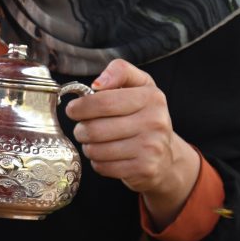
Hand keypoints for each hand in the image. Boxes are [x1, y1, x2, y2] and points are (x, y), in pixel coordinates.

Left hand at [64, 58, 200, 227]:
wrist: (166, 155)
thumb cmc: (145, 116)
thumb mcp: (139, 86)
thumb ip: (119, 72)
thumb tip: (97, 84)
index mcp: (151, 97)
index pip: (102, 102)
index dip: (80, 107)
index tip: (73, 109)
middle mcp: (154, 121)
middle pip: (95, 129)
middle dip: (81, 130)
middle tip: (83, 129)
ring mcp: (151, 147)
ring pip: (96, 150)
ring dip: (88, 147)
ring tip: (96, 142)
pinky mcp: (145, 168)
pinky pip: (103, 167)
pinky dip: (98, 162)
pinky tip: (107, 156)